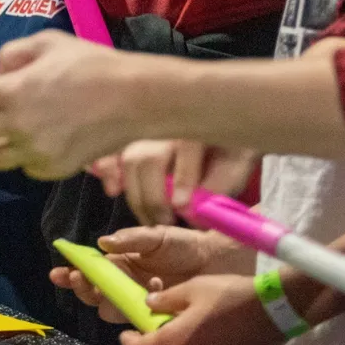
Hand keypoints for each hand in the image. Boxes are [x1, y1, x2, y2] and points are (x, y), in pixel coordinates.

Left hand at [0, 32, 152, 177]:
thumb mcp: (49, 42)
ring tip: (18, 130)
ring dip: (0, 142)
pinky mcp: (52, 170)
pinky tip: (43, 141)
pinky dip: (27, 157)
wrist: (132, 98)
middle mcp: (18, 125)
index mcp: (14, 91)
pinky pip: (24, 168)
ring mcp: (35, 151)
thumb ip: (12, 53)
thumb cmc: (92, 63)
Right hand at [51, 225, 239, 313]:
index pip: (89, 269)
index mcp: (120, 262)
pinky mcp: (151, 318)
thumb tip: (102, 242)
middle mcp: (123, 284)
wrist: (215, 264)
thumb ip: (130, 239)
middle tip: (81, 279)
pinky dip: (140, 310)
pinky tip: (155, 292)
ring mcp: (136, 303)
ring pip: (109, 310)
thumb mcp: (156, 236)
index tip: (59, 274)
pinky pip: (135, 321)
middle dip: (82, 288)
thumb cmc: (183, 246)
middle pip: (92, 294)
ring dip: (112, 299)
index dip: (72, 273)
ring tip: (133, 281)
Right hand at [90, 141, 260, 224]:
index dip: (183, 179)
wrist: (222, 121)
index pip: (186, 149)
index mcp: (198, 127)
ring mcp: (146, 130)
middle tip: (165, 223)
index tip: (181, 207)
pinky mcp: (132, 139)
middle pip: (148, 159)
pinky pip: (112, 152)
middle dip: (154, 197)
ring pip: (128, 159)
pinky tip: (113, 190)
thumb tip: (194, 209)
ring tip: (148, 219)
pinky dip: (107, 170)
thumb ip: (220, 185)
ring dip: (135, 194)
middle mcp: (167, 124)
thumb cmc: (229, 149)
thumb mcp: (237, 166)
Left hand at [120, 274, 285, 344]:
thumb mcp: (193, 288)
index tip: (125, 333)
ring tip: (169, 329)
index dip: (130, 342)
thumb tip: (148, 304)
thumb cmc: (230, 295)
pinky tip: (194, 334)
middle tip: (145, 331)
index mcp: (176, 342)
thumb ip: (166, 299)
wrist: (273, 311)